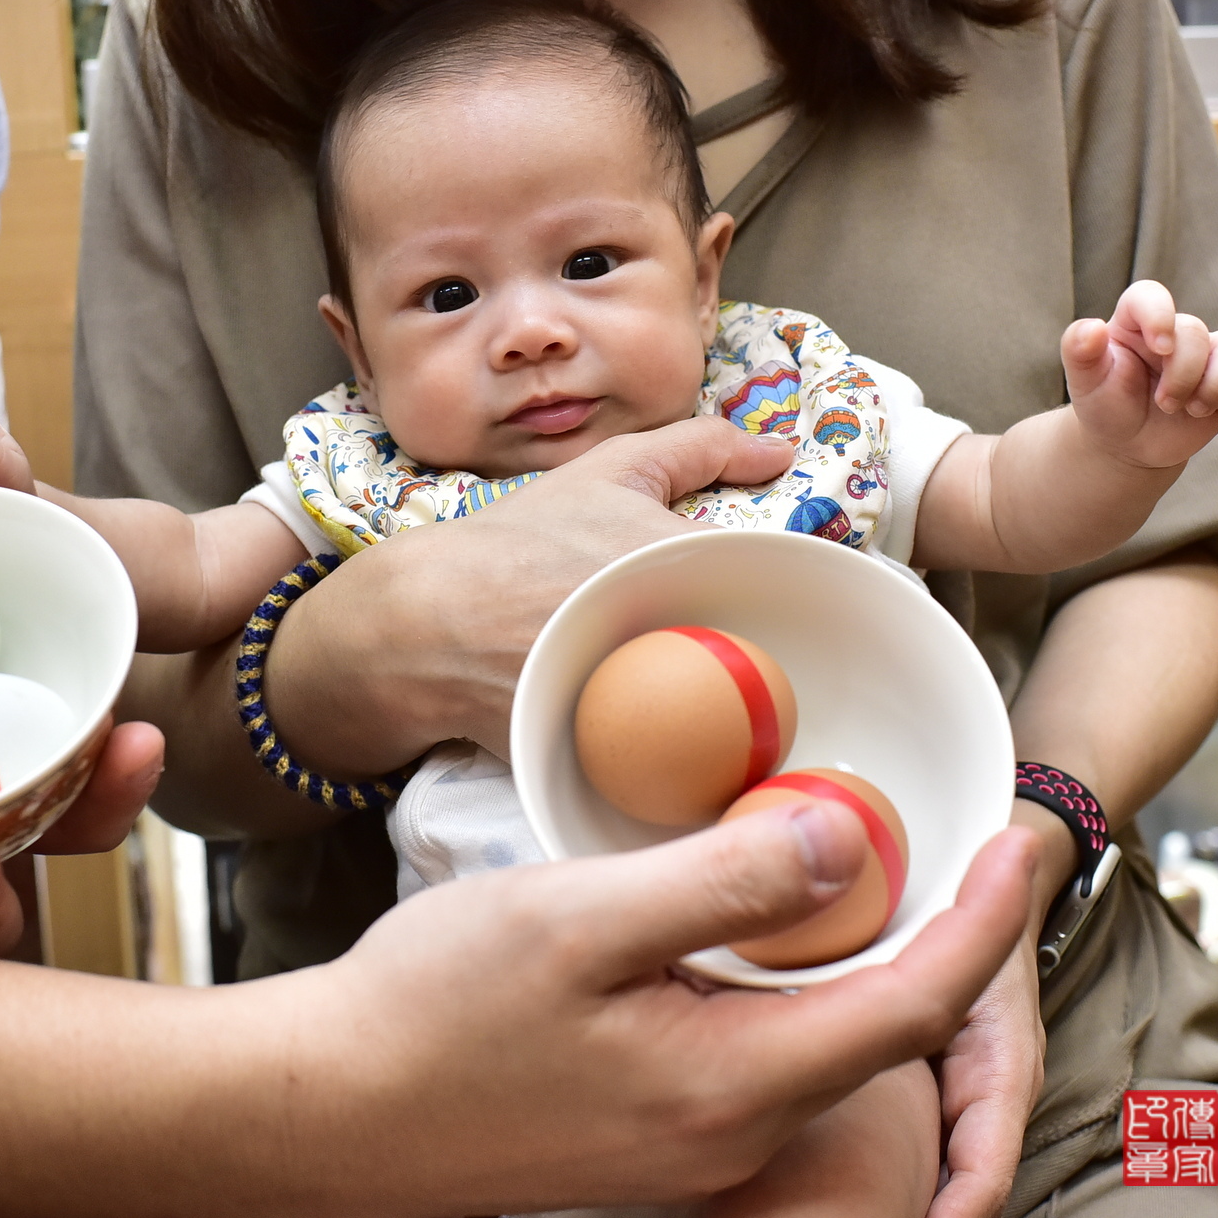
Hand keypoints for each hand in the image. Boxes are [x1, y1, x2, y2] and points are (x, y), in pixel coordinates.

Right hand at [264, 416, 793, 768]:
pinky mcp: (607, 760)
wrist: (420, 626)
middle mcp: (660, 632)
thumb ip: (698, 448)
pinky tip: (681, 750)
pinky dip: (682, 763)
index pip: (780, 591)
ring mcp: (635, 702)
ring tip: (727, 708)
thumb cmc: (517, 543)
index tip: (793, 613)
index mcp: (673, 562)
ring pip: (725, 724)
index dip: (797, 606)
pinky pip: (670, 768)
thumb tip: (780, 449)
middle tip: (764, 662)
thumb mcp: (607, 473)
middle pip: (762, 663)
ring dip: (735, 721)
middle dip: (771, 666)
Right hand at [276, 806, 1042, 1217]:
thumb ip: (719, 883)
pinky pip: (766, 1049)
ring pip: (825, 1038)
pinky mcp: (654, 1129)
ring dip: (869, 953)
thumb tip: (846, 838)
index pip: (916, 1004)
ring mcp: (694, 1139)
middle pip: (885, 1027)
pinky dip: (797, 979)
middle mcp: (735, 1128)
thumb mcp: (578, 919)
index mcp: (735, 1083)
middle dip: (945, 933)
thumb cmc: (434, 1013)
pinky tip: (769, 920)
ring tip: (886, 856)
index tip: (1021, 838)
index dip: (986, 922)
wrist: (324, 1112)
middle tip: (971, 835)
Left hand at [1061, 281, 1217, 470]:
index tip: (1159, 348)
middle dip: (1182, 375)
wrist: (1129, 444)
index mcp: (1136, 321)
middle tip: (1164, 403)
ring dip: (1217, 384)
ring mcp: (1209, 357)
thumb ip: (1079, 352)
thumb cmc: (1105, 405)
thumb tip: (1092, 328)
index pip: (1151, 295)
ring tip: (1193, 409)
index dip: (1159, 315)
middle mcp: (1177, 332)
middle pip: (1196, 332)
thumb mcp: (1084, 382)